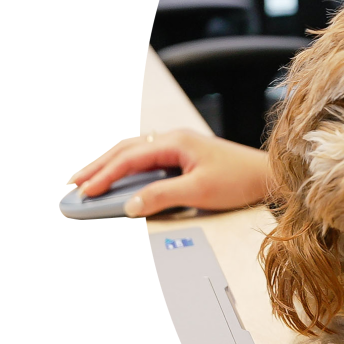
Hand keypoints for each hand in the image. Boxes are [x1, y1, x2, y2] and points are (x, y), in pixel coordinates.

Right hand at [67, 129, 273, 215]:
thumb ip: (162, 197)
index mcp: (175, 142)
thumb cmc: (240, 179)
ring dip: (112, 165)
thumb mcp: (199, 191)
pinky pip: (148, 159)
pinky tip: (122, 177)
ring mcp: (179, 147)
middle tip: (76, 183)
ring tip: (91, 179)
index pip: (128, 158)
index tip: (85, 190)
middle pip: (126, 150)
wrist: (268, 176)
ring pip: (135, 153)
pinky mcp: (185, 156)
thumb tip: (130, 204)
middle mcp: (174, 139)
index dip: (104, 175)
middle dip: (99, 166)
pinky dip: (128, 168)